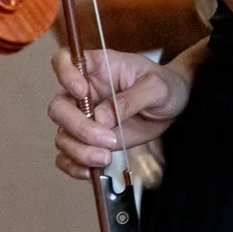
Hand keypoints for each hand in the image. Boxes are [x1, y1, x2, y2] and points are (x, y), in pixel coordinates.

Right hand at [49, 47, 190, 179]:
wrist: (174, 107)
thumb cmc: (165, 86)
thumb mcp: (157, 87)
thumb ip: (131, 99)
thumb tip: (101, 118)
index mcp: (99, 67)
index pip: (65, 60)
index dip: (65, 73)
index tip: (81, 91)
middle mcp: (85, 92)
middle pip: (59, 106)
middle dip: (77, 126)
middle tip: (106, 139)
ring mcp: (84, 117)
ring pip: (63, 134)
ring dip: (79, 150)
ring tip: (106, 158)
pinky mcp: (89, 140)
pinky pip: (68, 155)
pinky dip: (73, 166)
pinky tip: (90, 171)